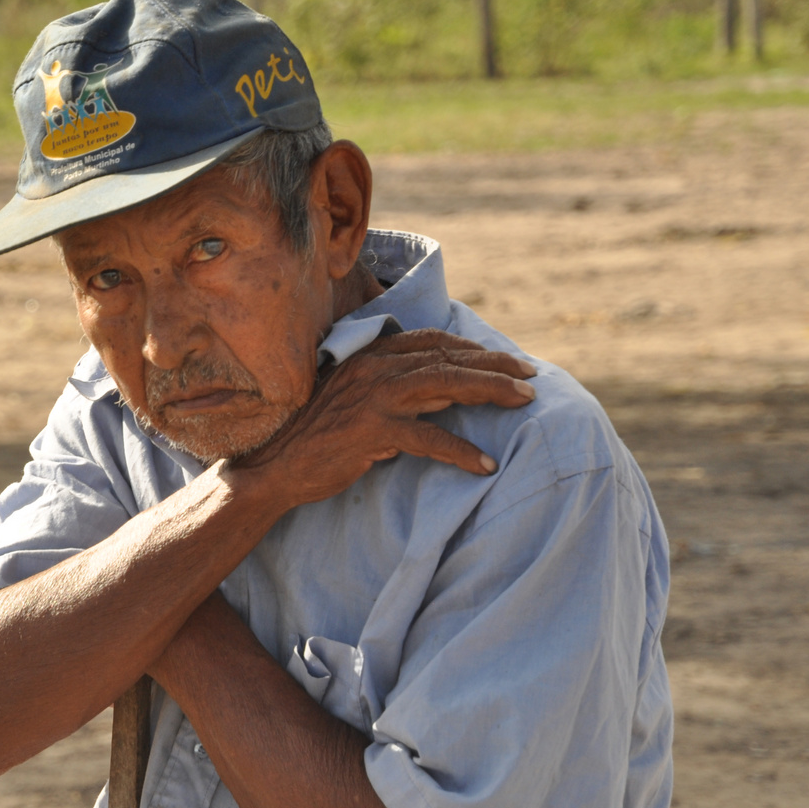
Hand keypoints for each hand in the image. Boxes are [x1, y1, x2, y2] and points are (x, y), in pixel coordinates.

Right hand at [227, 329, 536, 511]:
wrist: (277, 465)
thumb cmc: (318, 436)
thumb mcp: (358, 400)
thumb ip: (396, 391)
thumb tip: (443, 396)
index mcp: (369, 355)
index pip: (433, 342)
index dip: (474, 349)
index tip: (507, 362)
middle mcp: (373, 368)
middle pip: (447, 358)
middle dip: (495, 367)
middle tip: (531, 379)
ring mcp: (372, 397)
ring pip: (445, 386)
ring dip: (490, 392)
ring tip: (525, 404)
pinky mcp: (371, 431)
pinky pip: (428, 439)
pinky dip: (460, 451)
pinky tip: (485, 464)